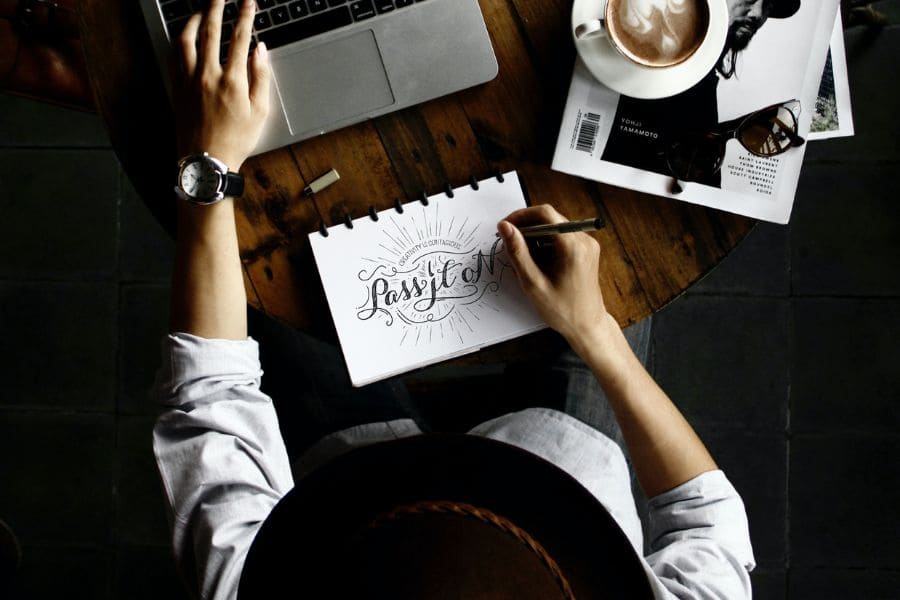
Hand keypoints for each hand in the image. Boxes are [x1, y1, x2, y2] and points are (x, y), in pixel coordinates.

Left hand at [174, 0, 271, 170]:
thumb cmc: (235, 141)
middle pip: (210, 30)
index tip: (248, 2)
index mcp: (232, 81)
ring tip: (202, 10)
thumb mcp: (260, 112)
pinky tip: (186, 35)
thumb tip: (260, 51)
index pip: (239, 37)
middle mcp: (207, 75)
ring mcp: (189, 80)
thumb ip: (261, 78)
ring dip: (195, 19)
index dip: (245, 15)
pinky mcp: (177, 87)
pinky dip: (181, 39)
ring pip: (187, 39)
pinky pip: (175, 54)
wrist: (206, 162)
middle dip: (217, 7)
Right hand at [498, 205, 609, 344]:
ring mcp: (587, 244)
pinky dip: (546, 245)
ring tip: (525, 261)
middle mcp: (584, 240)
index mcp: (573, 247)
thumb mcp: (533, 283)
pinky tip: (538, 264)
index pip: (545, 214)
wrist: (587, 326)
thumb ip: (518, 252)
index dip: (521, 216)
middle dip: (527, 228)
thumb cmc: (563, 310)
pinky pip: (561, 237)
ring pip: (554, 228)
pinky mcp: (586, 250)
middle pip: (550, 219)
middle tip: (510, 246)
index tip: (506, 227)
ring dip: (535, 238)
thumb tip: (505, 228)